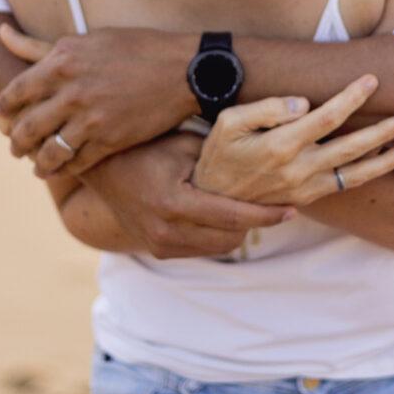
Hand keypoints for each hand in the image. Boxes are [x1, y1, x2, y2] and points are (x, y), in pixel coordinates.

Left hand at [0, 23, 194, 176]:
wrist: (185, 69)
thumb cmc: (136, 48)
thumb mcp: (86, 39)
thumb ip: (39, 45)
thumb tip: (1, 33)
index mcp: (62, 60)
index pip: (15, 92)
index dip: (3, 109)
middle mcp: (71, 91)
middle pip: (26, 127)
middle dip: (15, 142)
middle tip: (14, 147)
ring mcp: (91, 118)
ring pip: (49, 152)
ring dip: (37, 163)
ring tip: (36, 166)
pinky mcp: (111, 140)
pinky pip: (77, 162)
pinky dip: (66, 169)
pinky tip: (63, 169)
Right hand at [85, 134, 295, 259]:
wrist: (102, 169)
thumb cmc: (147, 145)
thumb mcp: (184, 143)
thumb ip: (222, 153)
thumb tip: (264, 146)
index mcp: (174, 204)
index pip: (233, 216)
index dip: (266, 214)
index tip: (292, 208)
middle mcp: (166, 231)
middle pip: (230, 238)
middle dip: (256, 224)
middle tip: (279, 206)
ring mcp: (159, 245)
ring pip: (218, 247)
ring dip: (238, 231)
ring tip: (258, 209)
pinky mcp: (157, 250)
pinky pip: (200, 249)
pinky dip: (217, 235)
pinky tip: (228, 214)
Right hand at [192, 75, 393, 205]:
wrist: (212, 198)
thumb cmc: (219, 153)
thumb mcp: (229, 123)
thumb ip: (266, 109)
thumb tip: (304, 103)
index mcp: (279, 146)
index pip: (326, 118)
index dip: (351, 98)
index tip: (371, 80)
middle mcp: (297, 170)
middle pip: (350, 148)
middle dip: (382, 131)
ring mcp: (305, 188)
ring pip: (355, 175)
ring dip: (385, 159)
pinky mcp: (307, 199)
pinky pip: (345, 187)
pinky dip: (368, 175)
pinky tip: (385, 162)